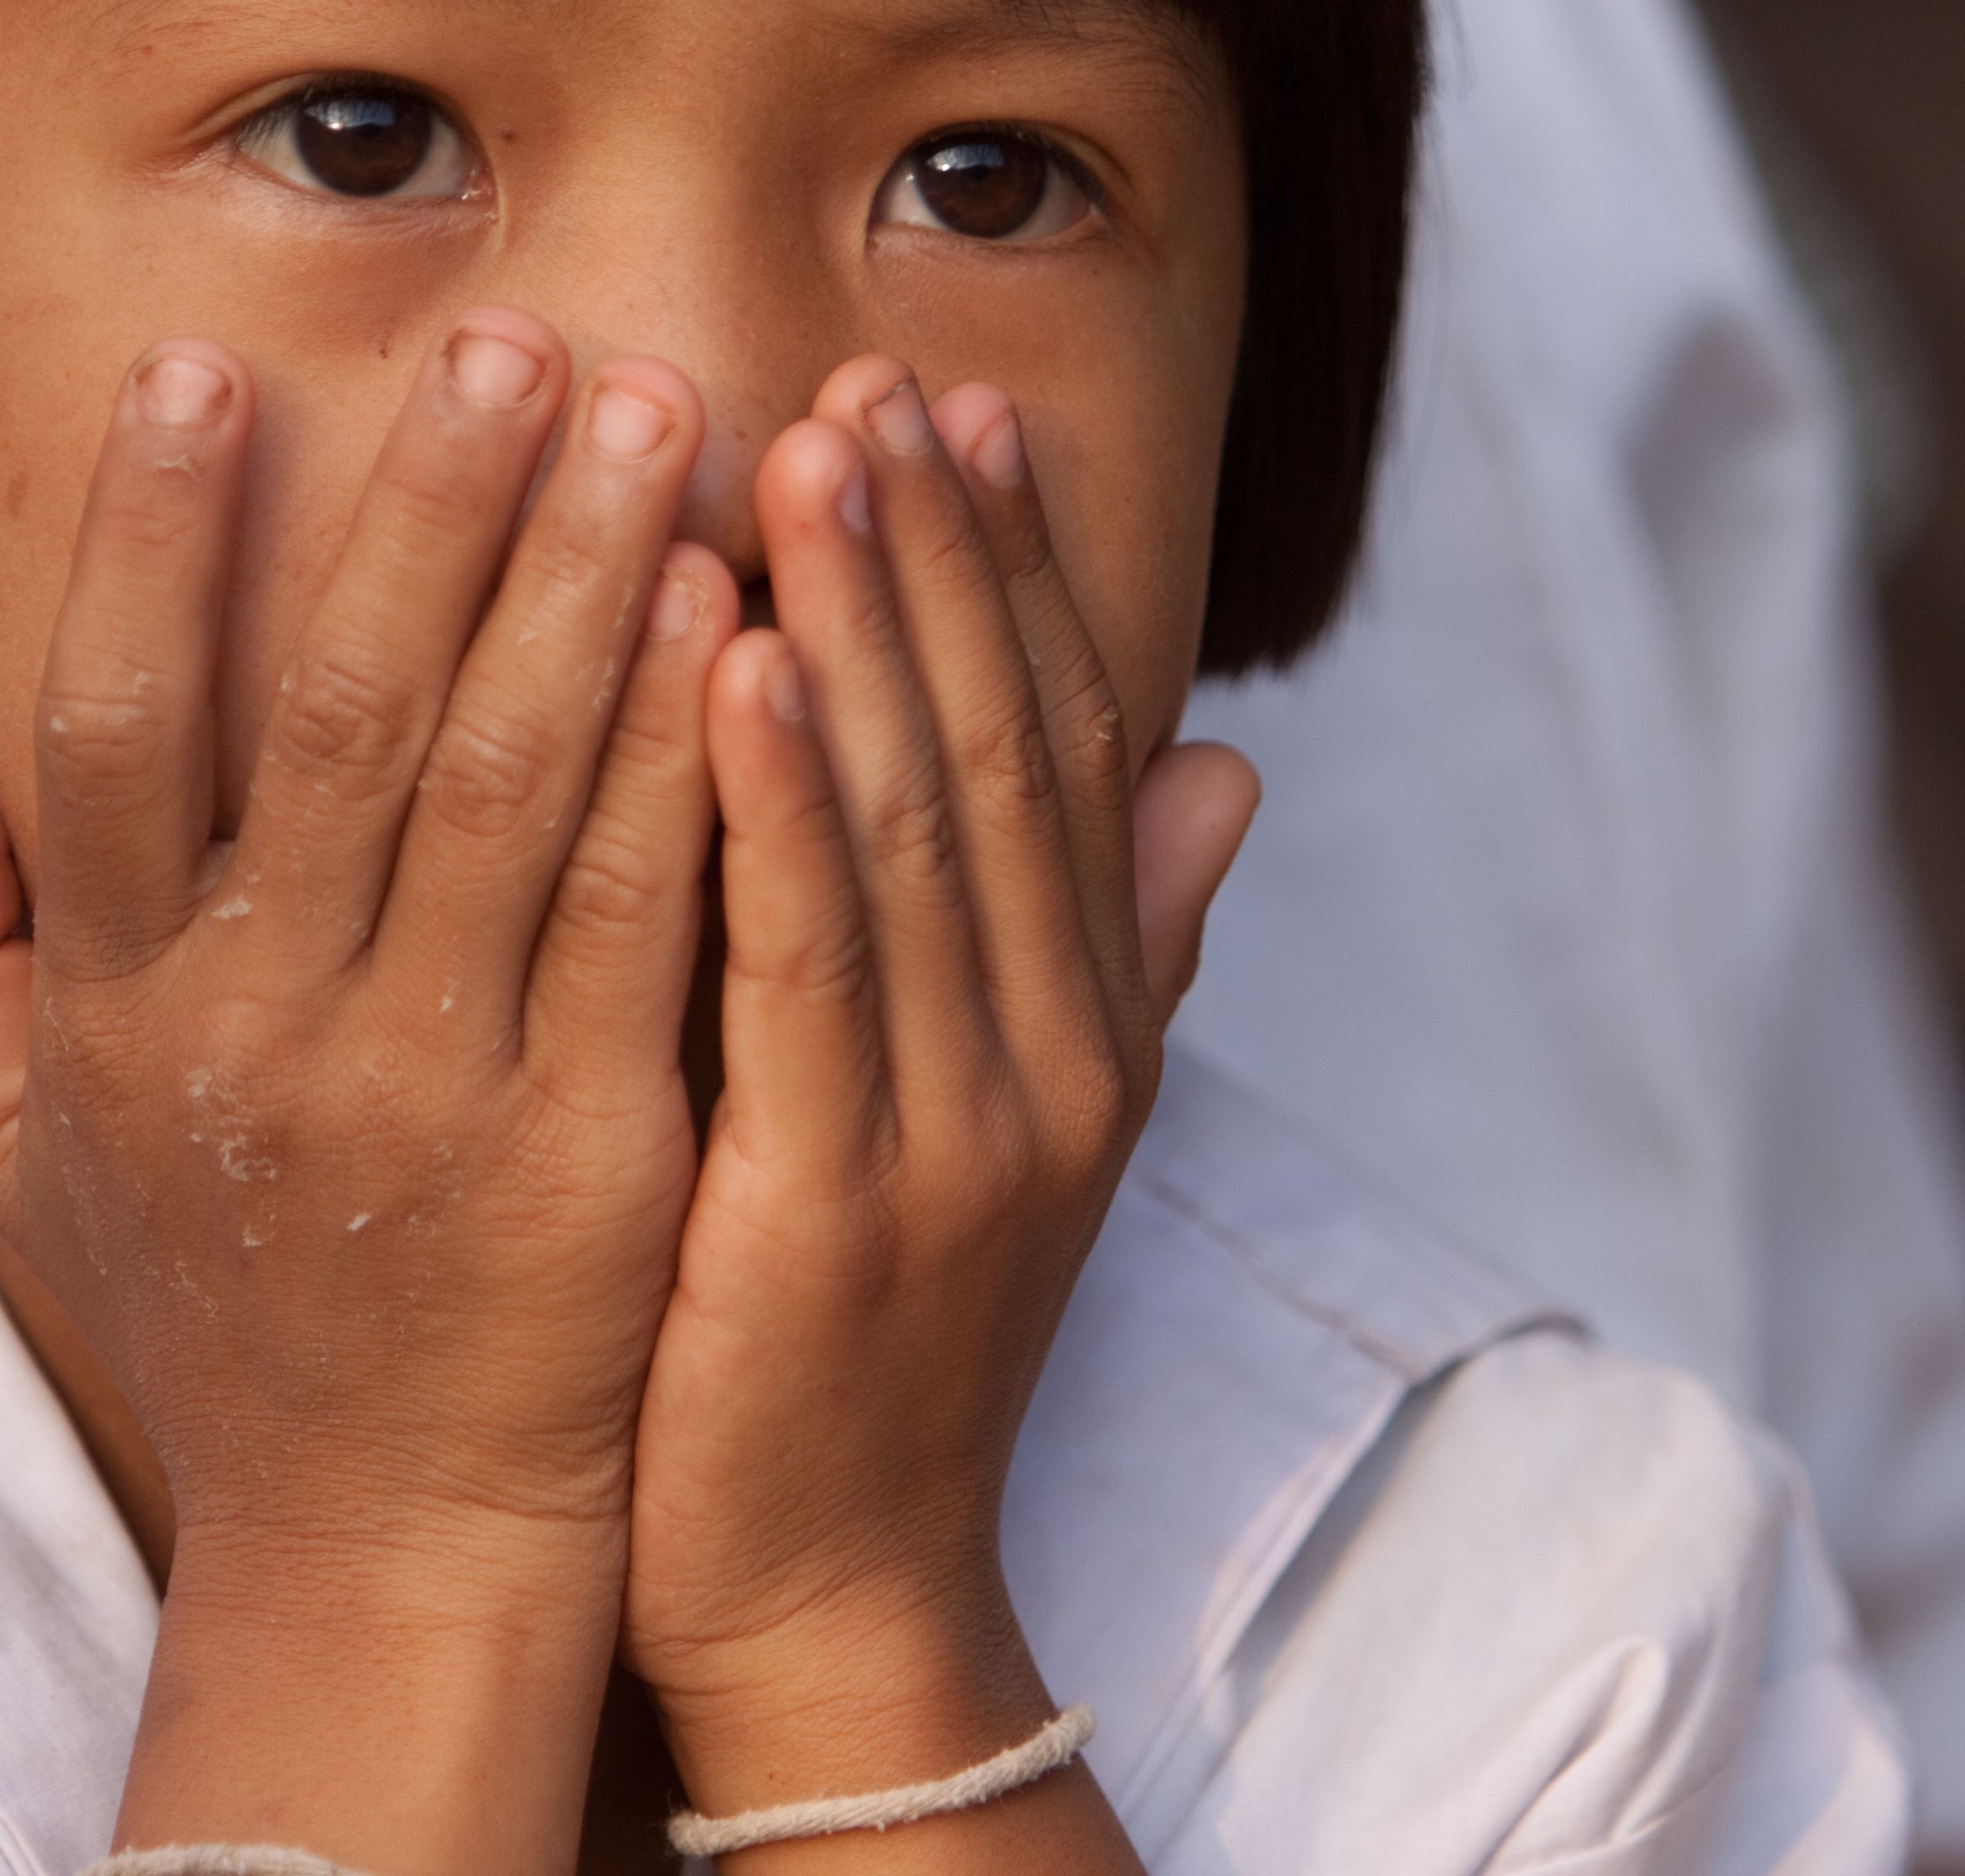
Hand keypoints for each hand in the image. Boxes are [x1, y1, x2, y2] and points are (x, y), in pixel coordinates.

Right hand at [0, 313, 739, 1873]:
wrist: (383, 1549)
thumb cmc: (220, 1323)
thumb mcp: (30, 1162)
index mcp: (125, 1010)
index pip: (116, 730)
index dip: (150, 545)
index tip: (202, 367)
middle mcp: (261, 1031)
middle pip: (343, 720)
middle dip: (430, 509)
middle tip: (509, 330)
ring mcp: (429, 1092)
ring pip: (511, 788)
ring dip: (584, 582)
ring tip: (652, 406)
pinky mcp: (591, 1153)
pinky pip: (645, 917)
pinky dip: (686, 759)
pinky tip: (740, 618)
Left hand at [625, 357, 1258, 1864]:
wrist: (834, 1590)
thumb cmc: (888, 1337)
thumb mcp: (1035, 1131)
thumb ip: (1122, 943)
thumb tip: (1226, 762)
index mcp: (1084, 1029)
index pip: (1057, 751)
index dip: (1013, 575)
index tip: (955, 410)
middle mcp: (1047, 1062)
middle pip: (996, 755)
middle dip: (934, 555)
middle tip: (871, 374)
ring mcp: (956, 1135)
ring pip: (915, 831)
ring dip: (866, 625)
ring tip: (804, 450)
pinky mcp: (834, 1207)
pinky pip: (806, 970)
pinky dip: (778, 804)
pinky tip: (738, 659)